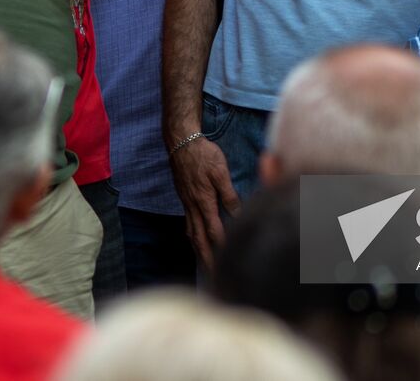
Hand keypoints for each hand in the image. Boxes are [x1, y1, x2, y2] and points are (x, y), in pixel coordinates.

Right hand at [168, 136, 239, 268]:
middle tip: (214, 276)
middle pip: (200, 240)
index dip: (221, 249)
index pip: (214, 232)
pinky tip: (196, 240)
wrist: (181, 142)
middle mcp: (193, 207)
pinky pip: (188, 224)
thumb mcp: (220, 171)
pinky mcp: (184, 199)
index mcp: (204, 202)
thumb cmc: (203, 154)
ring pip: (192, 234)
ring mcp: (187, 204)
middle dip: (207, 259)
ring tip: (205, 265)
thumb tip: (238, 214)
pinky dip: (192, 237)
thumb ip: (229, 194)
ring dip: (198, 251)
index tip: (229, 264)